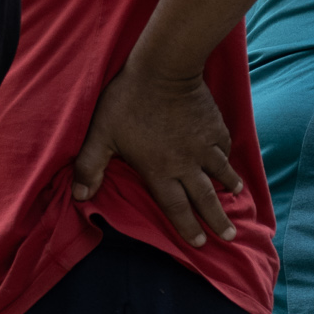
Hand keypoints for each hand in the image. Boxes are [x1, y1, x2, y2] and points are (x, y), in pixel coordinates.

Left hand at [70, 63, 243, 244]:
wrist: (164, 70)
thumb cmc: (127, 103)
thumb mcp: (100, 136)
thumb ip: (89, 166)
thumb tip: (79, 195)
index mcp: (160, 171)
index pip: (175, 207)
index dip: (186, 227)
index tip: (198, 243)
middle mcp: (187, 163)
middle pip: (204, 198)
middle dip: (215, 220)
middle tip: (227, 237)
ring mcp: (205, 145)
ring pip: (221, 173)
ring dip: (227, 189)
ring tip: (234, 200)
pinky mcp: (215, 126)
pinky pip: (225, 148)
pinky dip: (229, 160)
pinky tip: (231, 165)